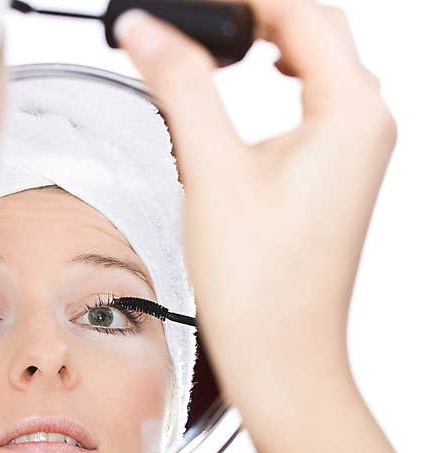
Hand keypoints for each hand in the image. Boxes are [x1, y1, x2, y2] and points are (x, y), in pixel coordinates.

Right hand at [115, 0, 396, 412]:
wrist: (282, 356)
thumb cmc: (260, 285)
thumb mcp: (212, 170)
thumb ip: (181, 85)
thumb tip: (147, 29)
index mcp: (352, 112)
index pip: (302, 12)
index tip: (191, 4)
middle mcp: (366, 126)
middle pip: (318, 30)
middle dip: (258, 13)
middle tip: (200, 17)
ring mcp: (356, 153)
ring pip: (321, 64)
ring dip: (273, 43)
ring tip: (221, 40)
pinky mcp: (336, 177)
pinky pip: (318, 102)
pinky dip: (283, 79)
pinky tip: (253, 89)